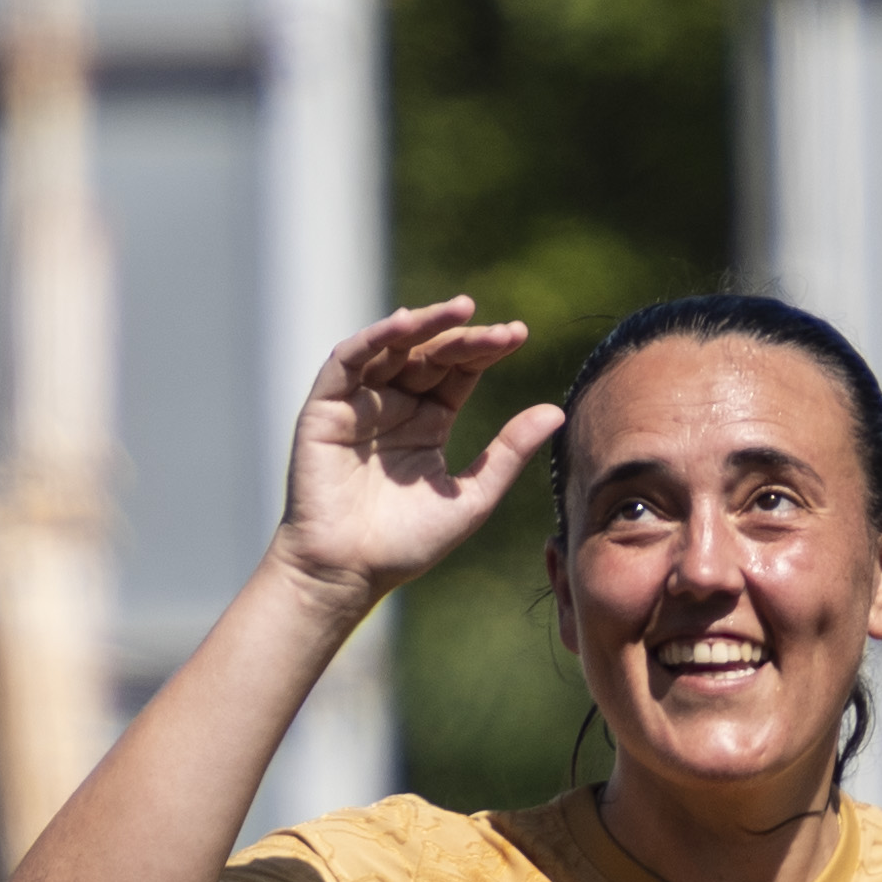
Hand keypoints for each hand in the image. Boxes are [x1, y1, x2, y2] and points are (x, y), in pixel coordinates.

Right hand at [266, 296, 568, 611]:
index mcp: (429, 422)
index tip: (519, 336)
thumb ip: (508, 453)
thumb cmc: (407, 543)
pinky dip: (375, 338)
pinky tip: (406, 325)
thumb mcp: (471, 497)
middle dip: (465, 336)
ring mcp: (359, 403)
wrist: (350, 571)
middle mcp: (395, 405)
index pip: (460, 372)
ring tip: (461, 310)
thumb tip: (556, 412)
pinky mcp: (325, 407)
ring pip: (392, 347)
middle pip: (431, 353)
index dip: (486, 351)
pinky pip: (348, 361)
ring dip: (424, 324)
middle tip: (500, 329)